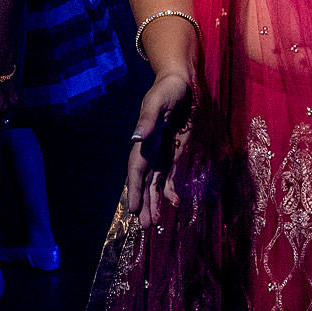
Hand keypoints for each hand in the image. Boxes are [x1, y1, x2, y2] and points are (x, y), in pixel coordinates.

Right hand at [121, 70, 193, 222]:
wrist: (179, 84)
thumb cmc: (168, 90)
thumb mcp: (158, 101)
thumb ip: (148, 119)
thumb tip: (137, 137)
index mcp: (143, 140)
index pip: (136, 169)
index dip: (134, 189)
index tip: (132, 208)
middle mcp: (149, 151)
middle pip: (144, 182)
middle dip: (143, 203)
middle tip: (144, 227)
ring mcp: (160, 153)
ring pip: (154, 184)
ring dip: (153, 202)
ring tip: (153, 223)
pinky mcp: (172, 154)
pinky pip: (168, 177)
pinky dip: (170, 191)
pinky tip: (174, 204)